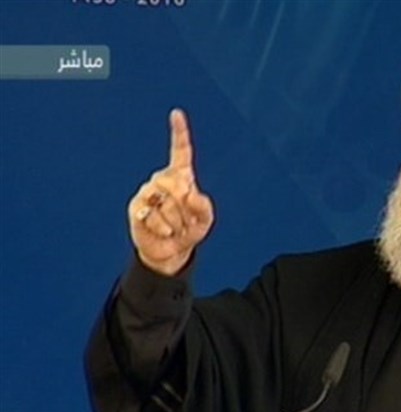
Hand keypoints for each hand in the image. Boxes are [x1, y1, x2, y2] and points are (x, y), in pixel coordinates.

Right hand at [128, 109, 213, 274]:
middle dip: (186, 209)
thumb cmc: (190, 230)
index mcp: (181, 176)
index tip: (177, 114)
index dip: (179, 132)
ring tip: (174, 227)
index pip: (180, 151)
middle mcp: (163, 180)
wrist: (171, 250)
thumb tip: (189, 192)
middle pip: (178, 186)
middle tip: (186, 220)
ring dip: (176, 222)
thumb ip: (203, 206)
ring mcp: (148, 192)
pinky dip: (163, 229)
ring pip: (166, 204)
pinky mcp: (137, 207)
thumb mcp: (205, 220)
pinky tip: (163, 231)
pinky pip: (153, 216)